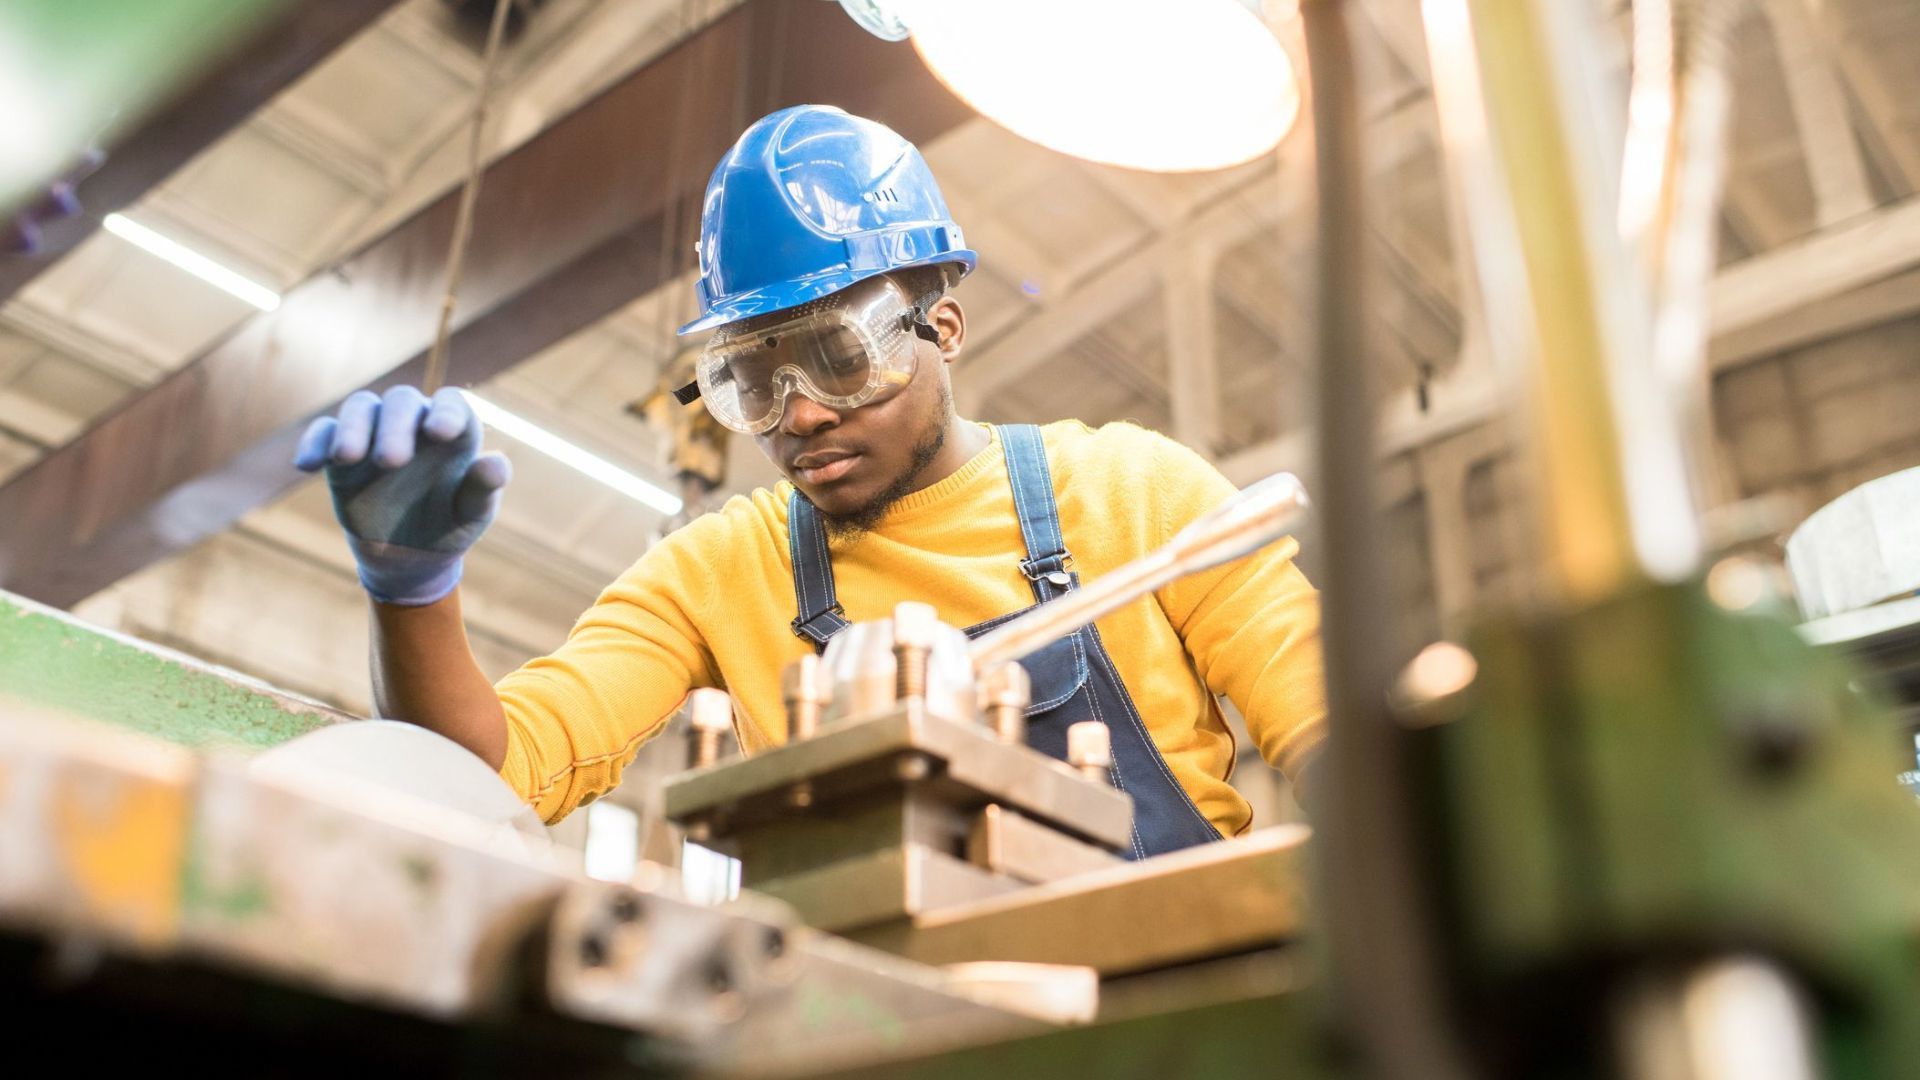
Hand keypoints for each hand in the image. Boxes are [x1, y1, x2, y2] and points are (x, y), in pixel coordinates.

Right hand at [294, 386, 510, 605]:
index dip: (447, 412)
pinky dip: (314, 443)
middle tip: (392, 462)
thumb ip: (483, 489)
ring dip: (352, 428)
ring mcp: (375, 433)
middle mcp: (413, 423)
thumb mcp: (471, 514)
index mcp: (452, 432)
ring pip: (361, 408)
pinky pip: (324, 434)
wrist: (411, 556)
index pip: (452, 403)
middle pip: (402, 402)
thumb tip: (495, 464)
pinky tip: (307, 465)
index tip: (440, 433)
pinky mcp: (341, 453)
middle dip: (395, 427)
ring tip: (347, 458)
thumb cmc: (450, 527)